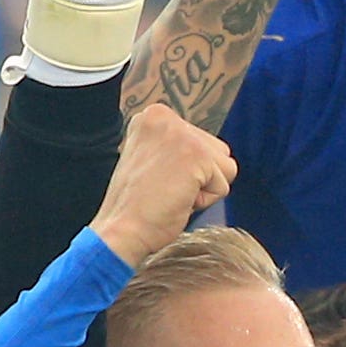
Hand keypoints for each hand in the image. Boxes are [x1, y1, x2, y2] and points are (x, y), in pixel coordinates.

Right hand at [87, 105, 236, 264]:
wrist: (120, 231)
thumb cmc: (136, 206)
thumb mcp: (153, 159)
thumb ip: (177, 147)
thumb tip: (212, 151)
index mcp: (153, 115)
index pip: (202, 142)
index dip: (187, 171)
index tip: (157, 179)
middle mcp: (164, 116)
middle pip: (218, 152)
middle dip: (199, 178)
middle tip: (164, 188)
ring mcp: (180, 133)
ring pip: (225, 167)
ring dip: (204, 189)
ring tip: (170, 193)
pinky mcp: (196, 155)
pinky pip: (223, 187)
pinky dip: (205, 201)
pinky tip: (176, 200)